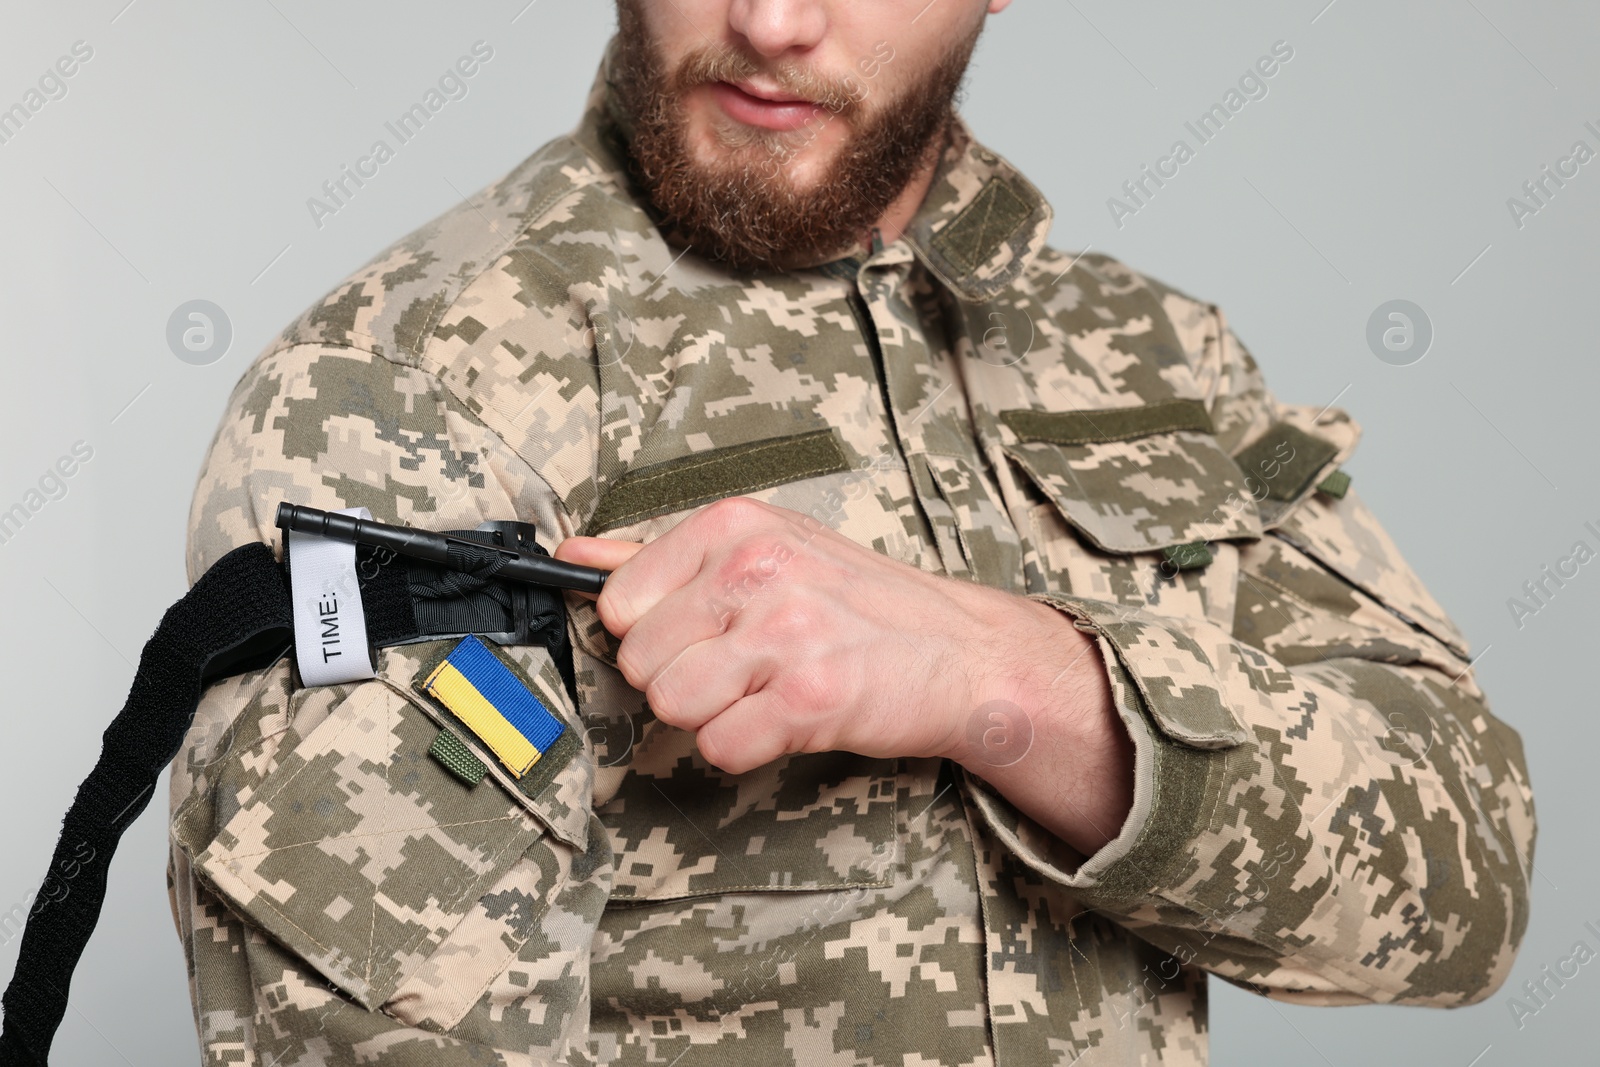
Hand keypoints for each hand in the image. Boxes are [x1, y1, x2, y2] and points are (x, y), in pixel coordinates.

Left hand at [555, 498, 1132, 853]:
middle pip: (640, 662)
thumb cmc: (860, 601)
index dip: (652, 635)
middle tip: (743, 671)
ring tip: (765, 693)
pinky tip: (785, 721)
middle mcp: (756, 569)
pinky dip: (746, 748)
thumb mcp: (768, 546)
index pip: (619, 601)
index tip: (699, 636)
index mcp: (734, 525)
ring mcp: (784, 632)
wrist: (963, 653)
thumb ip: (661, 554)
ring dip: (713, 716)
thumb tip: (572, 556)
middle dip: (681, 681)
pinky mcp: (809, 699)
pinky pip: (721, 746)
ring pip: (672, 706)